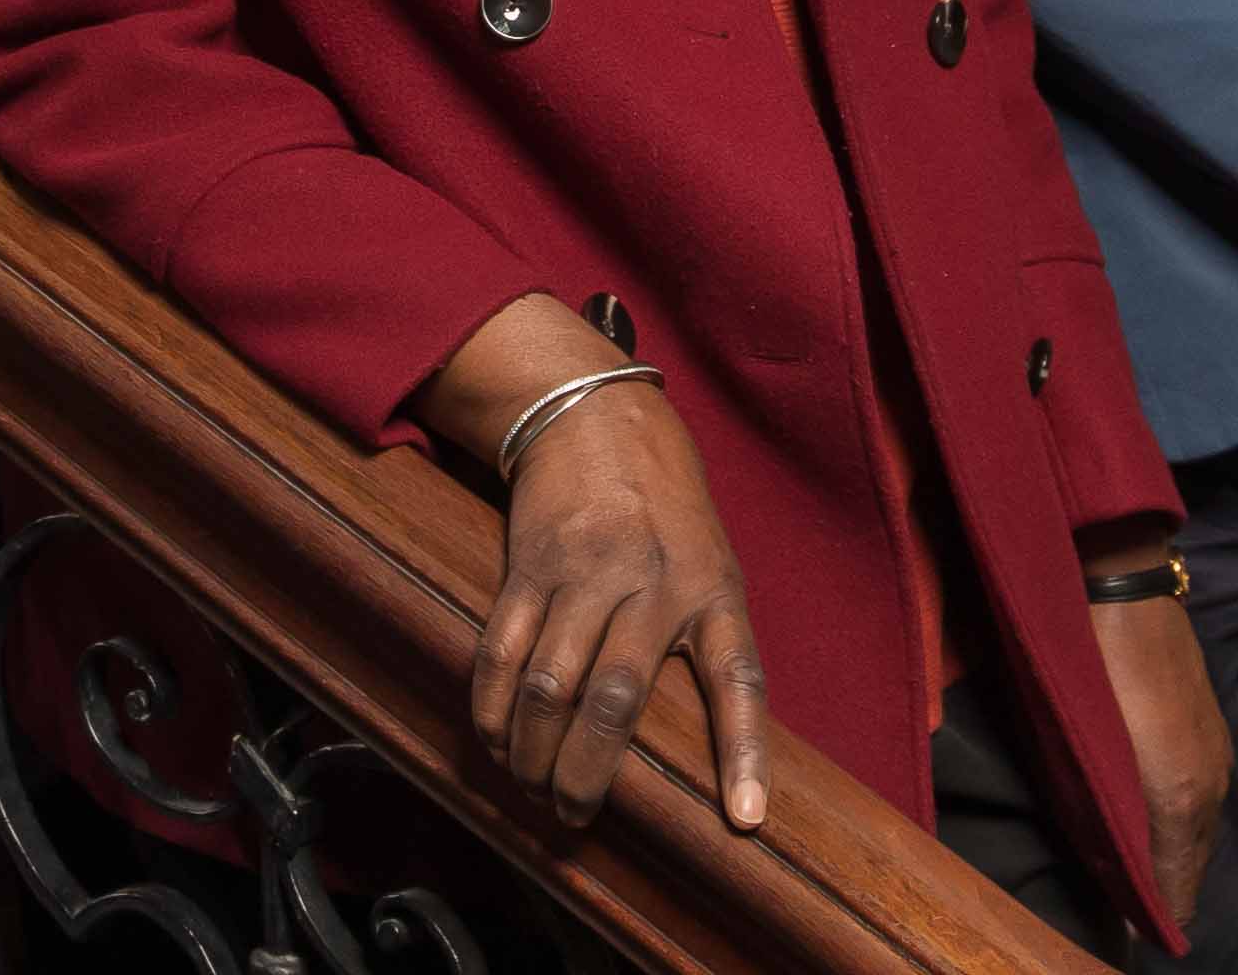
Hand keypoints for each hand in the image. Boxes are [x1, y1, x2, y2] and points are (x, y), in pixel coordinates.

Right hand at [478, 374, 766, 833]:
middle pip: (614, 702)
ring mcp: (584, 572)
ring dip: (531, 752)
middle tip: (573, 818)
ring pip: (548, 686)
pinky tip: (493, 740)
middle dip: (588, 775)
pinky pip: (501, 650)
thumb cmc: (668, 510)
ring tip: (530, 787)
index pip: (738, 678)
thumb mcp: (714, 562)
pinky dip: (492, 707)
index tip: (745, 820)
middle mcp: (650, 583)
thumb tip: (709, 744)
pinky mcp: (530, 565)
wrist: (598, 418)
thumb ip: (708, 639)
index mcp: (712, 589)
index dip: (743, 753)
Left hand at [1089, 581, 1229, 920]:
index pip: (1180, 883)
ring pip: (1201, 825)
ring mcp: (1214, 748)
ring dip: (1180, 855)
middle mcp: (1211, 781)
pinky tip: (1167, 819)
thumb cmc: (1100, 673)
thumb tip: (1134, 889)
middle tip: (1147, 915)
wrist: (1121, 588)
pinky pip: (1202, 793)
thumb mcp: (1102, 758)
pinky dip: (1186, 820)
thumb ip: (1121, 828)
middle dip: (1174, 890)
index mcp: (1187, 798)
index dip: (1161, 913)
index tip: (1141, 936)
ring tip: (1155, 876)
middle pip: (1195, 860)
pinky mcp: (1208, 721)